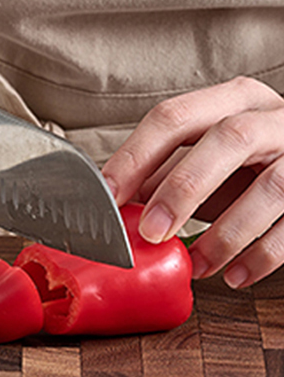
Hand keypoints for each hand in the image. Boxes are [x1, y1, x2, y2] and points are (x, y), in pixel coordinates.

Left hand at [101, 77, 283, 286]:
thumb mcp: (203, 159)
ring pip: (272, 186)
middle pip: (229, 138)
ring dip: (226, 234)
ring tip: (197, 265)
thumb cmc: (248, 163)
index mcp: (231, 100)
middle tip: (152, 232)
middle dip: (184, 188)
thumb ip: (161, 174)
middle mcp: (272, 117)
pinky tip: (234, 276)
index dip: (135, 156)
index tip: (108, 195)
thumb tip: (111, 206)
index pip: (174, 117)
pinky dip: (263, 255)